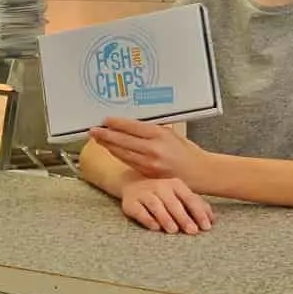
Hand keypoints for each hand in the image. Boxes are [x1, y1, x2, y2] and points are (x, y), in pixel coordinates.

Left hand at [91, 118, 206, 186]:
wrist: (199, 173)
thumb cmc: (187, 152)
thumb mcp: (172, 134)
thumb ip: (154, 130)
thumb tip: (133, 124)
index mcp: (160, 135)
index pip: (132, 127)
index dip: (116, 123)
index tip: (106, 120)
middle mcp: (153, 149)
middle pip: (123, 140)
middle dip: (105, 134)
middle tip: (93, 130)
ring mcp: (149, 163)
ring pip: (122, 153)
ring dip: (108, 145)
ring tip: (98, 139)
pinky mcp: (147, 174)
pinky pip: (128, 162)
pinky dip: (118, 155)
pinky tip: (111, 150)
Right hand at [120, 177, 214, 233]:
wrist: (133, 185)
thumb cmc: (163, 194)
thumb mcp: (180, 195)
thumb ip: (197, 206)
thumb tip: (213, 220)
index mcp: (175, 184)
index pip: (190, 198)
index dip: (199, 213)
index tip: (206, 227)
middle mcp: (160, 186)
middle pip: (173, 203)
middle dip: (184, 217)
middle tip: (192, 231)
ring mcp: (144, 193)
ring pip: (156, 205)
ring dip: (165, 218)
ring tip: (173, 230)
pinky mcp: (131, 203)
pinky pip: (140, 211)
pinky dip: (147, 219)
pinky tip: (155, 227)